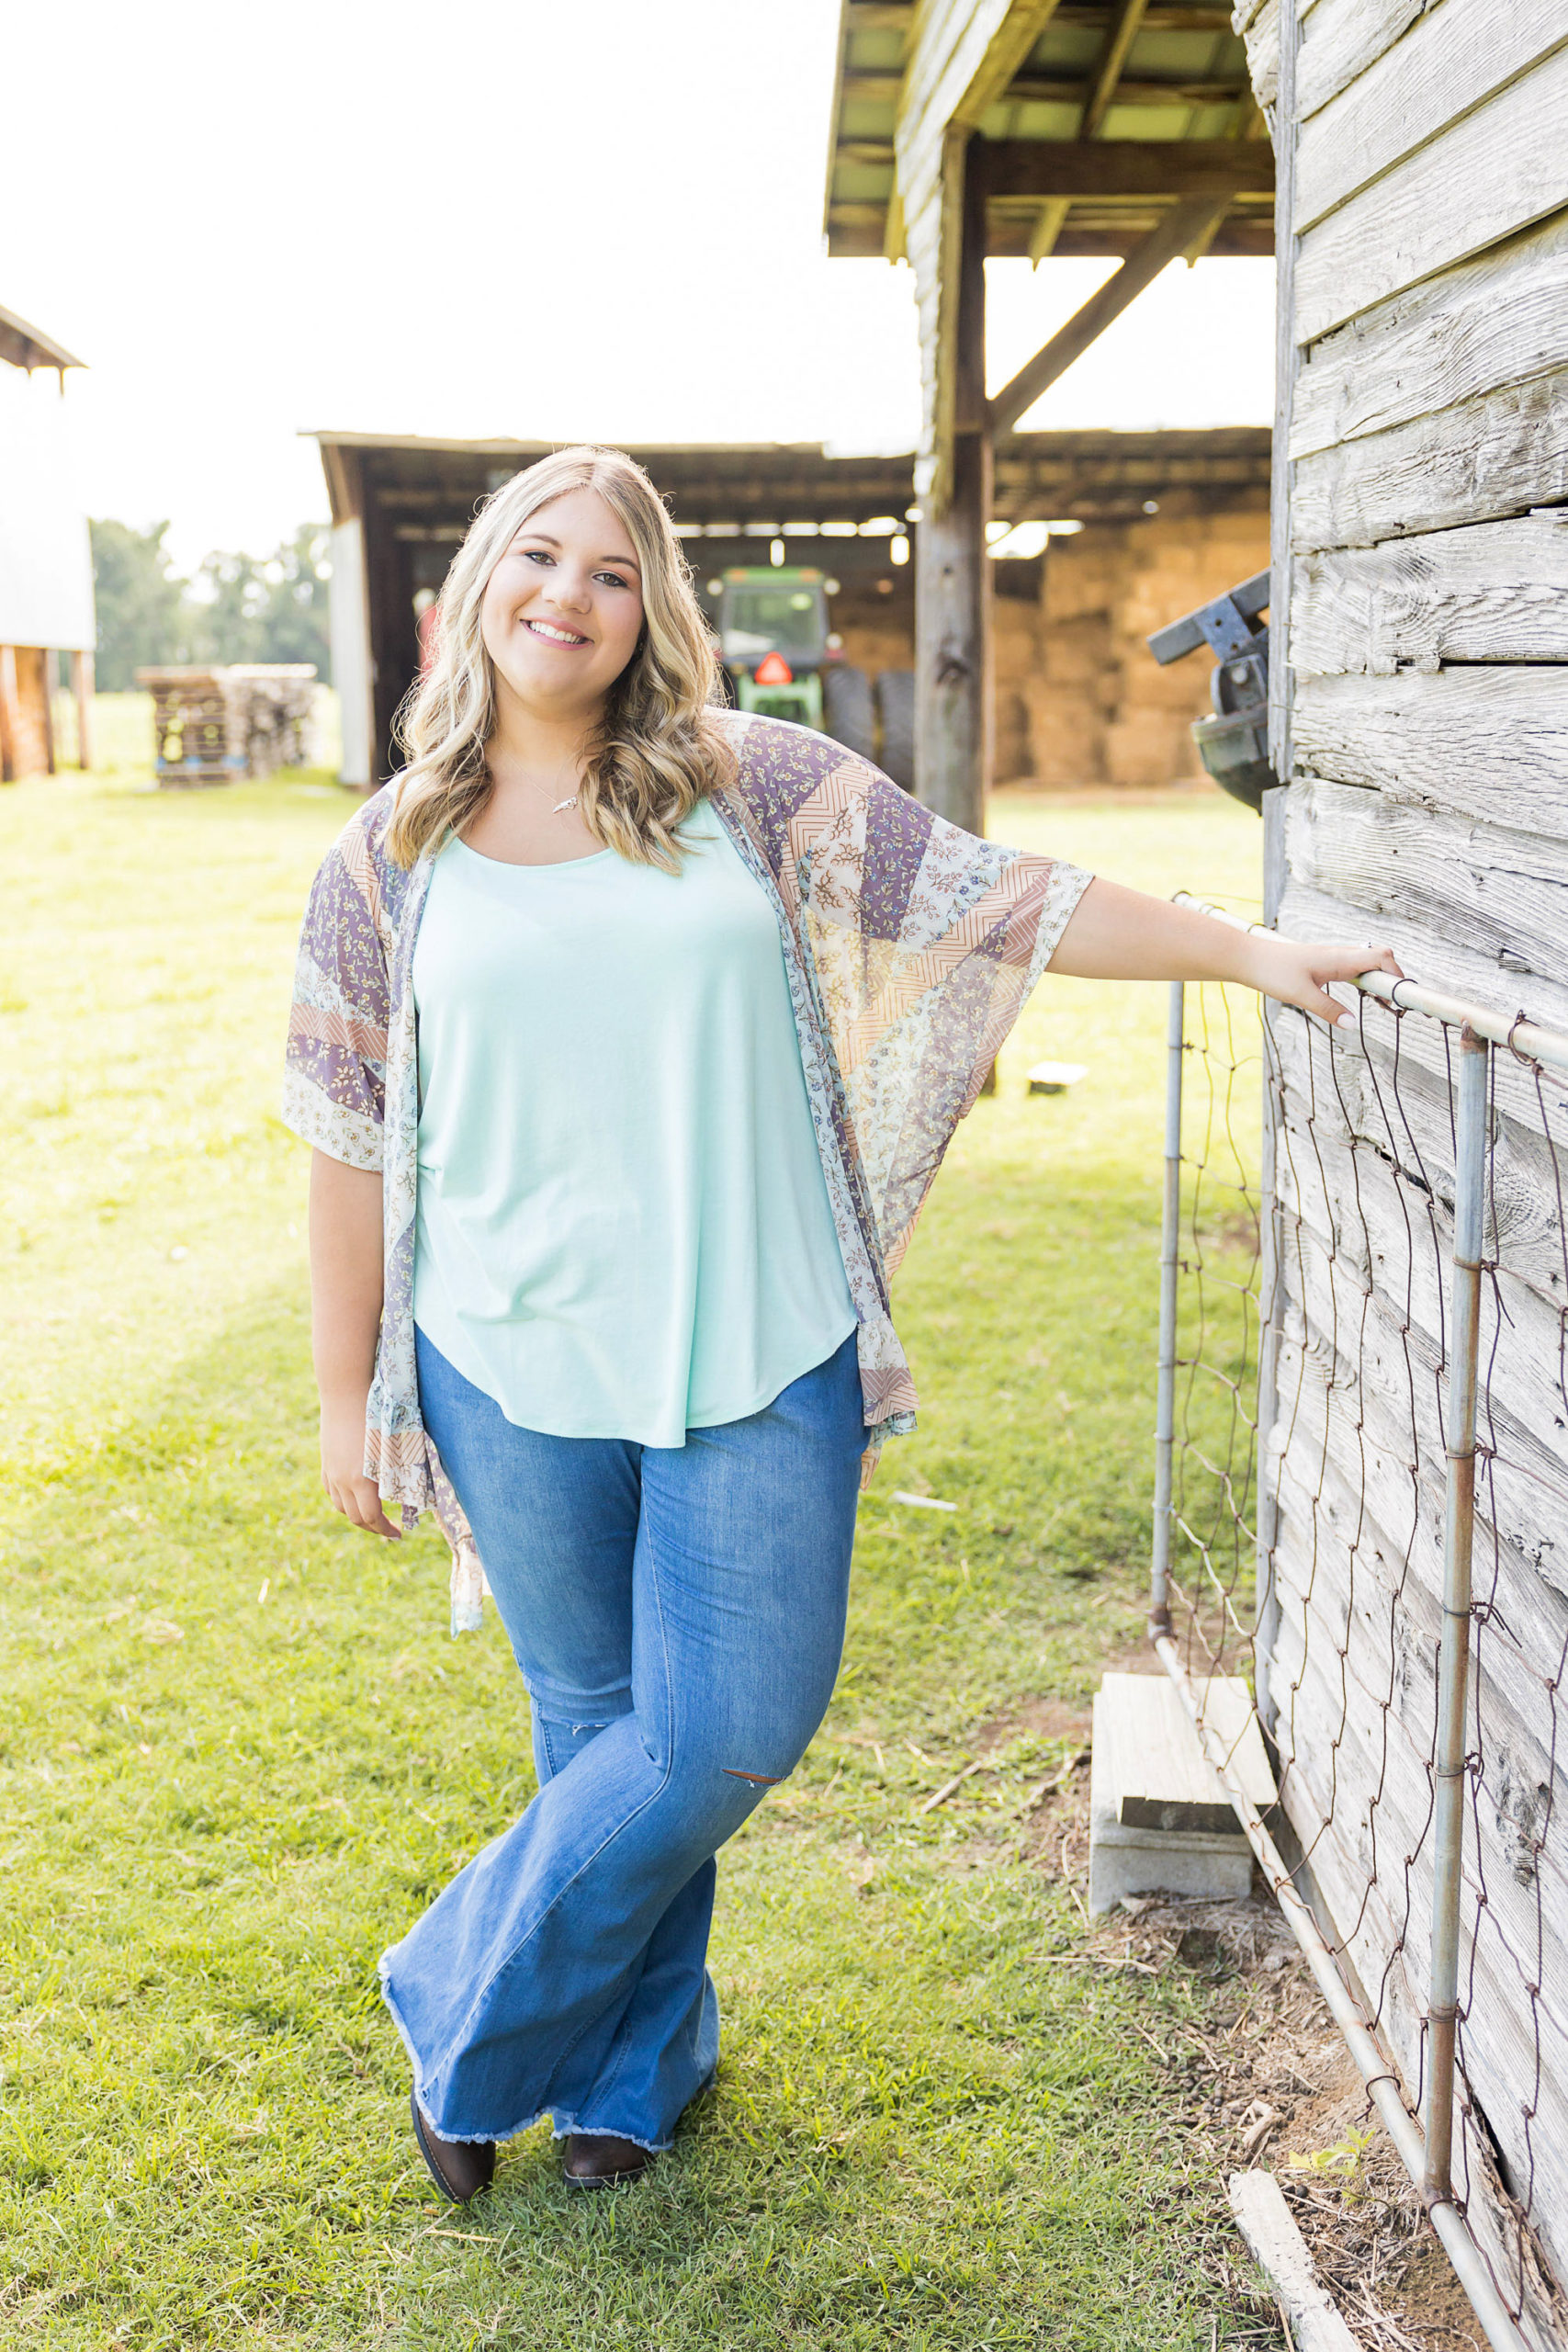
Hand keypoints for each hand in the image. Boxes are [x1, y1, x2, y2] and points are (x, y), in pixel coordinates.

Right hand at [320, 1394, 400, 1538]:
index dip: (385, 1530)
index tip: (399, 1535)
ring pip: (341, 1506)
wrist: (344, 1393)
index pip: (372, 1518)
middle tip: (390, 1530)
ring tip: (373, 1516)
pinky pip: (332, 1491)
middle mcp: (342, 1481)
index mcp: (361, 1479)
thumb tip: (412, 1491)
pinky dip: (344, 1500)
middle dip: (373, 1528)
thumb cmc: (375, 1415)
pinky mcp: (326, 1463)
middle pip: (355, 1517)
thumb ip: (396, 1472)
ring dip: (357, 1515)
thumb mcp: (392, 1446)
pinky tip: (354, 1497)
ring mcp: (331, 1472)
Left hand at [1246, 935, 1402, 1027]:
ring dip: (1380, 980)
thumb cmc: (1272, 972)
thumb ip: (1328, 1010)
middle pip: (1380, 958)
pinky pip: (1355, 967)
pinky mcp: (1325, 963)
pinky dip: (1366, 979)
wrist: (1249, 958)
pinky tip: (1363, 995)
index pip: (1382, 958)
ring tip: (1384, 1003)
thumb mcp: (1300, 995)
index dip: (1397, 975)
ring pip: (1368, 963)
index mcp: (1339, 958)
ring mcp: (1334, 958)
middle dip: (1393, 979)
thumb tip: (1352, 1025)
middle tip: (1395, 1005)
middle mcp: (1340, 955)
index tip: (1401, 998)